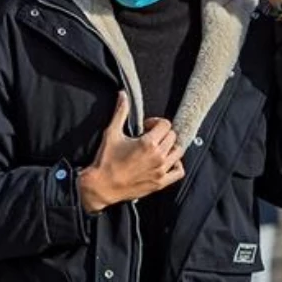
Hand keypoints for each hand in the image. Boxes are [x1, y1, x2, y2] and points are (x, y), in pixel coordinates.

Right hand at [78, 92, 184, 212]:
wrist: (102, 186)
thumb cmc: (105, 160)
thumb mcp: (111, 133)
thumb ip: (120, 112)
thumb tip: (122, 95)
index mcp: (148, 143)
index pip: (165, 124)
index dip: (155, 122)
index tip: (145, 127)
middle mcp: (158, 156)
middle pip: (173, 136)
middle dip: (162, 133)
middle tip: (149, 137)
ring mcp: (161, 170)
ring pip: (178, 152)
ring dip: (170, 147)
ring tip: (158, 148)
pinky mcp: (160, 182)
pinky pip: (179, 171)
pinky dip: (176, 164)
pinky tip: (166, 161)